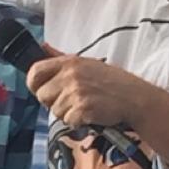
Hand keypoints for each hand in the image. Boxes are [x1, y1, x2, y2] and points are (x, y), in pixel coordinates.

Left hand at [27, 53, 148, 127]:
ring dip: (67, 113)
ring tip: (85, 106)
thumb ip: (61, 57)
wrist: (134, 98)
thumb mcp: (87, 63)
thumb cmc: (112, 81)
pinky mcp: (82, 109)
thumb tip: (43, 46)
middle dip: (53, 102)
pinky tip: (90, 114)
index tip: (41, 90)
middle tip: (72, 100)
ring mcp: (76, 92)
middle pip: (42, 95)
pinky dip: (78, 122)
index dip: (34, 84)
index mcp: (69, 62)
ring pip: (55, 111)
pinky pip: (68, 120)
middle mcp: (70, 75)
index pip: (35, 71)